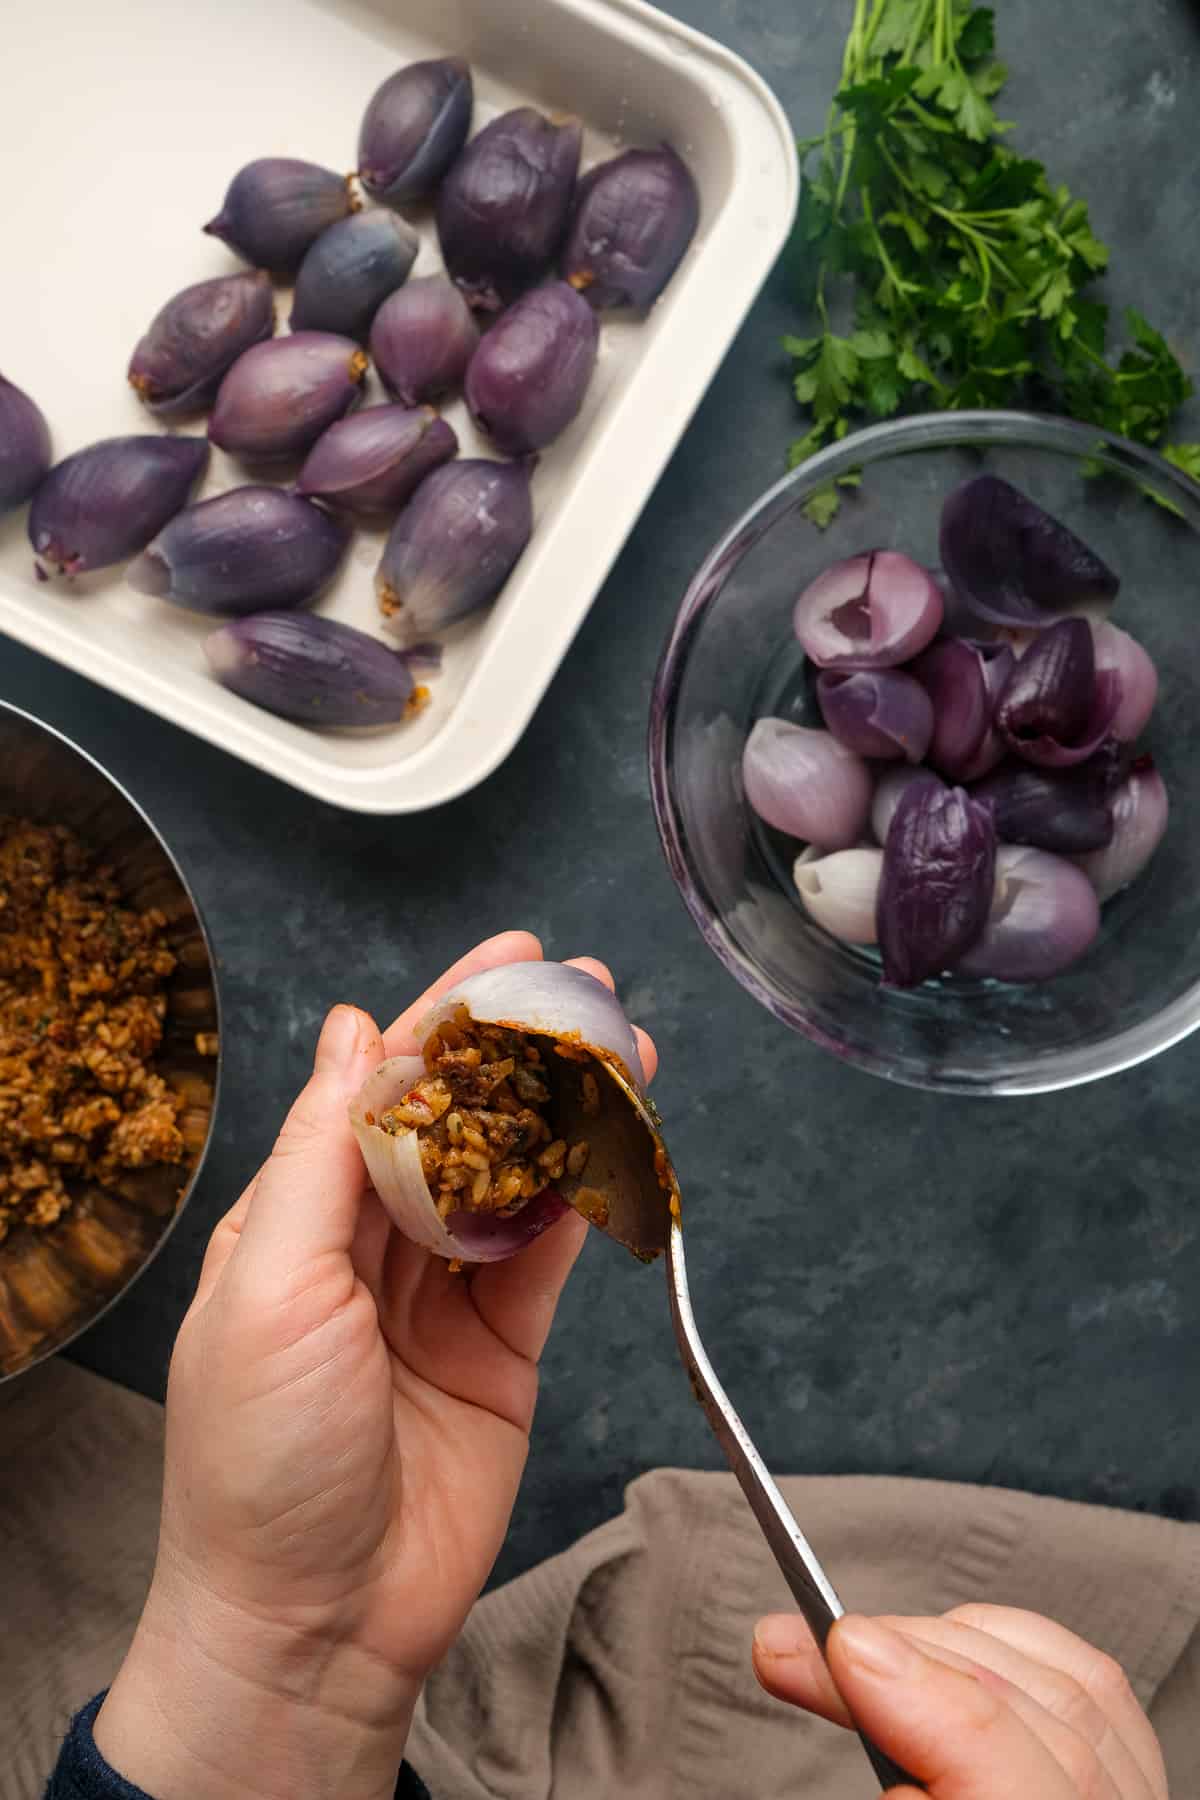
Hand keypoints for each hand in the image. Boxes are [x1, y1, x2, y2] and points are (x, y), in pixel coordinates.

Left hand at [95, 932, 656, 1799]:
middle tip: (587, 992)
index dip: (447, 1020)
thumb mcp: (271, 1286)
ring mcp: (440, 1296)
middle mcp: (369, 1245)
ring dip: (568, 1113)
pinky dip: (586, 1196)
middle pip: (458, 1121)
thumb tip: (354, 1034)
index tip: (508, 965)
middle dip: (521, 1052)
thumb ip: (321, 1156)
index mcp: (297, 1219)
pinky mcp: (502, 1348)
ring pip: (515, 1178)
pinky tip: (616, 1144)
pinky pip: (549, 1254)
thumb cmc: (259, 1463)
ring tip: (625, 1051)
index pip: (380, 1089)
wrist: (315, 1621)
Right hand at [753, 1604, 1167, 1797]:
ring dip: (941, 1645)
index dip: (921, 1694)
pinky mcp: (1141, 1788)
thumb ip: (895, 1787)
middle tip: (785, 1643)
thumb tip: (865, 1681)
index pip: (1006, 1772)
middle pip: (1032, 1712)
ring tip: (843, 1647)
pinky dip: (1011, 1648)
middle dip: (899, 1656)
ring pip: (1067, 1689)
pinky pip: (1095, 1691)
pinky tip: (946, 1642)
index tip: (835, 1648)